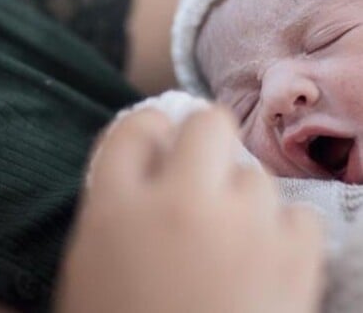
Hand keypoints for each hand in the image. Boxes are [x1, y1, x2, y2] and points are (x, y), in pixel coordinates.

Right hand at [56, 107, 323, 312]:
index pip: (136, 128)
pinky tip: (264, 256)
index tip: (159, 140)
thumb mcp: (92, 261)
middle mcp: (180, 204)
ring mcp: (240, 230)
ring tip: (230, 232)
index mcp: (117, 207)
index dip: (150, 128)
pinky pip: (297, 217)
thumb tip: (151, 157)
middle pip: (207, 123)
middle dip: (204, 138)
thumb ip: (115, 201)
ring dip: (241, 195)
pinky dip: (282, 232)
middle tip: (200, 168)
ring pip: (256, 173)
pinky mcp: (290, 266)